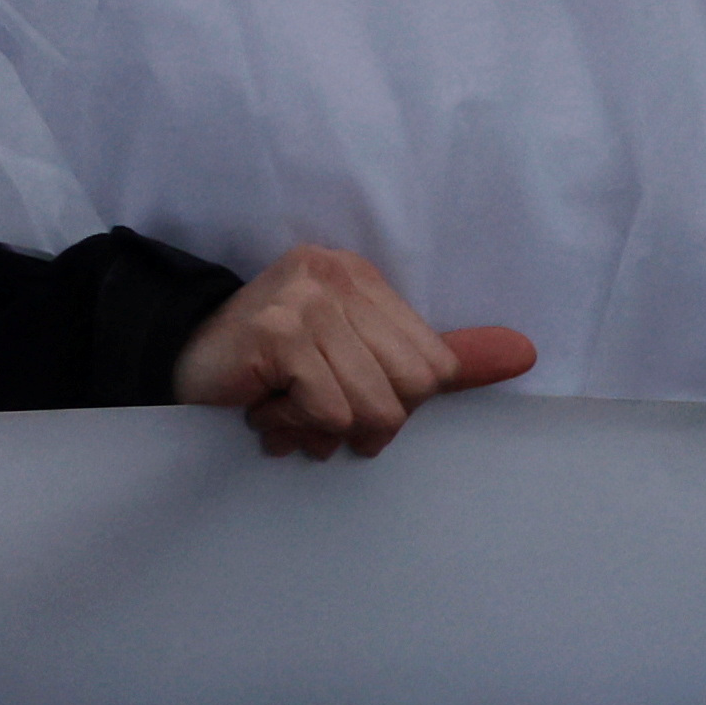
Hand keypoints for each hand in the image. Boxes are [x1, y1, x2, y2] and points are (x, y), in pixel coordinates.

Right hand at [173, 245, 533, 459]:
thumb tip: (524, 352)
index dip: (396, 401)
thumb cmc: (276, 366)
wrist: (181, 360)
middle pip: (411, 387)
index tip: (344, 392)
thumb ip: (440, 358)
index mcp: (363, 277)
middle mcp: (335, 274)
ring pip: (373, 407)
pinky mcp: (277, 331)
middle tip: (318, 412)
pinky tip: (266, 411)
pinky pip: (330, 411)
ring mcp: (305, 298)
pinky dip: (298, 426)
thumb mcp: (361, 354)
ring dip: (327, 429)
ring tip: (290, 415)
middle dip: (367, 420)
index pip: (433, 365)